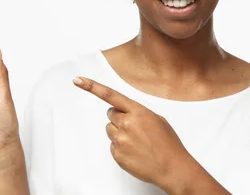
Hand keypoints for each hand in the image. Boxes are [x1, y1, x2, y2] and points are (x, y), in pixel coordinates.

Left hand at [72, 76, 191, 188]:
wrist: (171, 167)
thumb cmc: (168, 144)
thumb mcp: (156, 119)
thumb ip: (137, 112)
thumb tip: (125, 113)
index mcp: (138, 111)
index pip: (110, 95)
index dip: (92, 87)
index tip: (78, 80)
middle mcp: (126, 124)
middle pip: (111, 114)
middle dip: (119, 118)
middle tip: (134, 128)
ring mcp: (120, 140)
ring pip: (110, 129)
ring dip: (119, 132)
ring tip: (136, 141)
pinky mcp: (117, 154)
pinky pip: (112, 145)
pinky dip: (121, 147)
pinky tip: (135, 151)